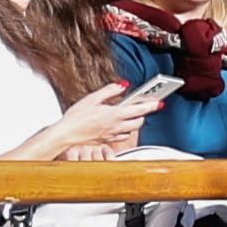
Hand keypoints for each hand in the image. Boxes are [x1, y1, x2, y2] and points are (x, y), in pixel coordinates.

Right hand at [51, 83, 172, 157]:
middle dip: (143, 114)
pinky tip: (120, 126)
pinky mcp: (107, 140)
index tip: (159, 101)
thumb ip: (109, 90)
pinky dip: (125, 131)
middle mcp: (116, 126)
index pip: (139, 109)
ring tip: (130, 115)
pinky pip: (122, 136)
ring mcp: (112, 135)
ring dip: (134, 123)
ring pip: (132, 130)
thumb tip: (122, 86)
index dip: (151, 105)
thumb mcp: (92, 98)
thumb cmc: (76, 117)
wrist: (67, 134)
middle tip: (143, 106)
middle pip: (139, 122)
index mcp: (114, 114)